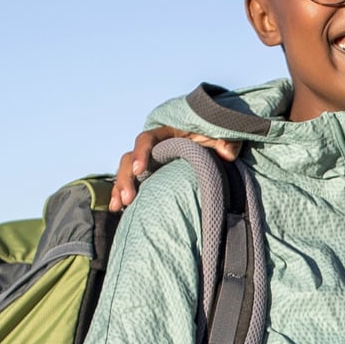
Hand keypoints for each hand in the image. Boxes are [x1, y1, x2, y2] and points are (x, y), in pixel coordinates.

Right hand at [110, 126, 238, 210]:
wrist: (213, 143)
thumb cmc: (215, 139)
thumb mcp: (220, 136)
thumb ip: (225, 141)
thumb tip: (227, 154)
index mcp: (167, 133)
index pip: (148, 139)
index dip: (142, 153)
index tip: (141, 170)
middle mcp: (153, 147)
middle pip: (130, 158)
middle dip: (126, 178)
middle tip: (128, 199)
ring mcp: (149, 162)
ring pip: (127, 172)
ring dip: (120, 188)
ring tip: (118, 207)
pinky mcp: (149, 175)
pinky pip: (132, 183)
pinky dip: (123, 195)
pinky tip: (117, 209)